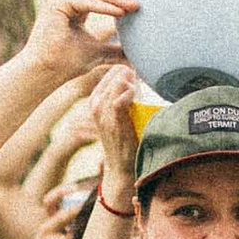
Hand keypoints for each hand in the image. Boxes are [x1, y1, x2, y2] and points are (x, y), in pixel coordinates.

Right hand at [24, 0, 136, 83]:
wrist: (47, 72)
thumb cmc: (68, 64)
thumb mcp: (99, 53)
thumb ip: (115, 51)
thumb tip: (136, 57)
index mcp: (74, 6)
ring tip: (133, 5)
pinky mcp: (56, 3)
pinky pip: (84, 1)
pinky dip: (102, 6)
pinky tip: (119, 12)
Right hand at [85, 56, 141, 205]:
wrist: (119, 167)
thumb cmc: (124, 140)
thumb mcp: (120, 114)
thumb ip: (125, 96)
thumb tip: (137, 78)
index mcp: (95, 100)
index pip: (112, 72)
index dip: (128, 71)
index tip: (139, 78)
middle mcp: (95, 104)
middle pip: (116, 74)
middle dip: (132, 75)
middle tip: (142, 87)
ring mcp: (102, 113)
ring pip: (118, 84)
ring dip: (134, 85)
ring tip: (141, 94)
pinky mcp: (112, 122)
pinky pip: (119, 100)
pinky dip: (130, 95)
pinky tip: (136, 97)